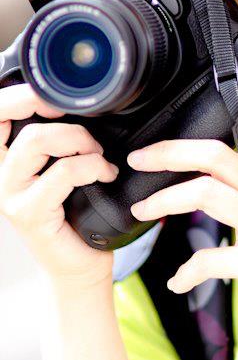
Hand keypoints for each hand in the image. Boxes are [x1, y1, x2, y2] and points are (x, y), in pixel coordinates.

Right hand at [0, 84, 118, 287]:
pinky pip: (63, 172)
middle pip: (9, 116)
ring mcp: (10, 194)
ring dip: (78, 140)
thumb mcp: (66, 164)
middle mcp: (1, 173)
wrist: (82, 264)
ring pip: (36, 140)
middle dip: (54, 112)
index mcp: (7, 157)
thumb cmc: (78, 212)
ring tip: (97, 156)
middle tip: (86, 132)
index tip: (56, 100)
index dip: (21, 94)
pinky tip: (105, 175)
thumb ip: (62, 137)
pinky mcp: (29, 213)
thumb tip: (81, 102)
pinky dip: (93, 167)